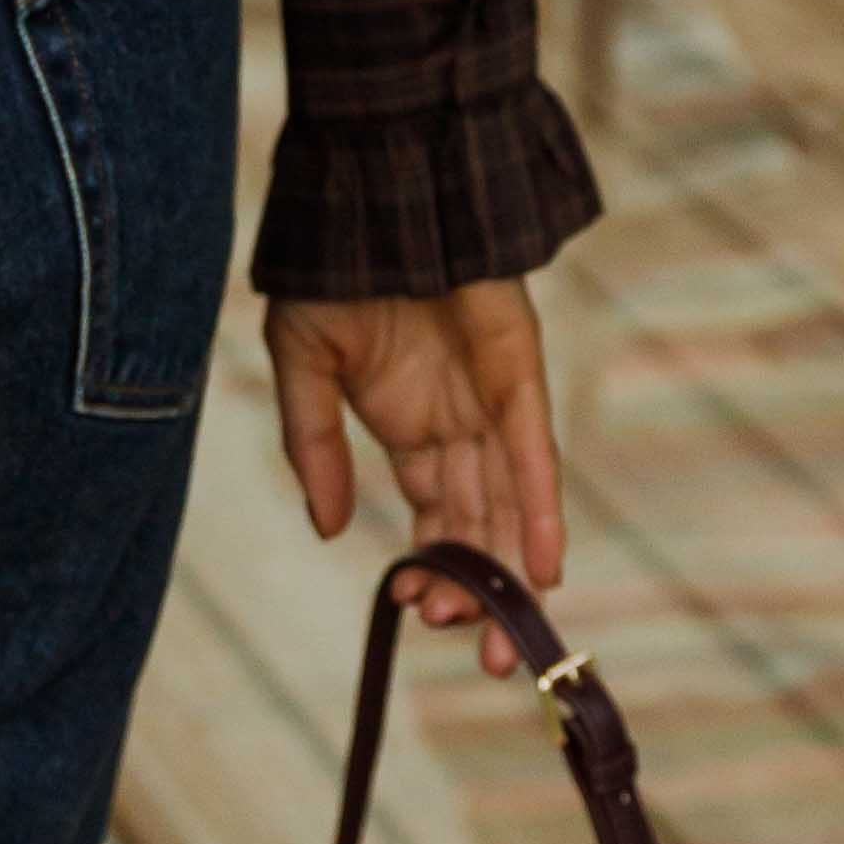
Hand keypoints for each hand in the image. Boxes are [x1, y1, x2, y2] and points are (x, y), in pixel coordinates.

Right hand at [265, 283, 563, 669]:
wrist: (372, 188)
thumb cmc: (332, 264)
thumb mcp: (302, 363)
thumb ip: (311, 446)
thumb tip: (324, 527)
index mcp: (407, 421)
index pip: (429, 512)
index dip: (427, 564)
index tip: (412, 608)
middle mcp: (456, 420)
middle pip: (475, 521)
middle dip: (476, 590)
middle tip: (478, 655)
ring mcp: (489, 398)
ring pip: (505, 502)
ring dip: (507, 571)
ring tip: (506, 639)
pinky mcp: (517, 373)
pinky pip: (531, 452)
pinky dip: (537, 509)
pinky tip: (541, 566)